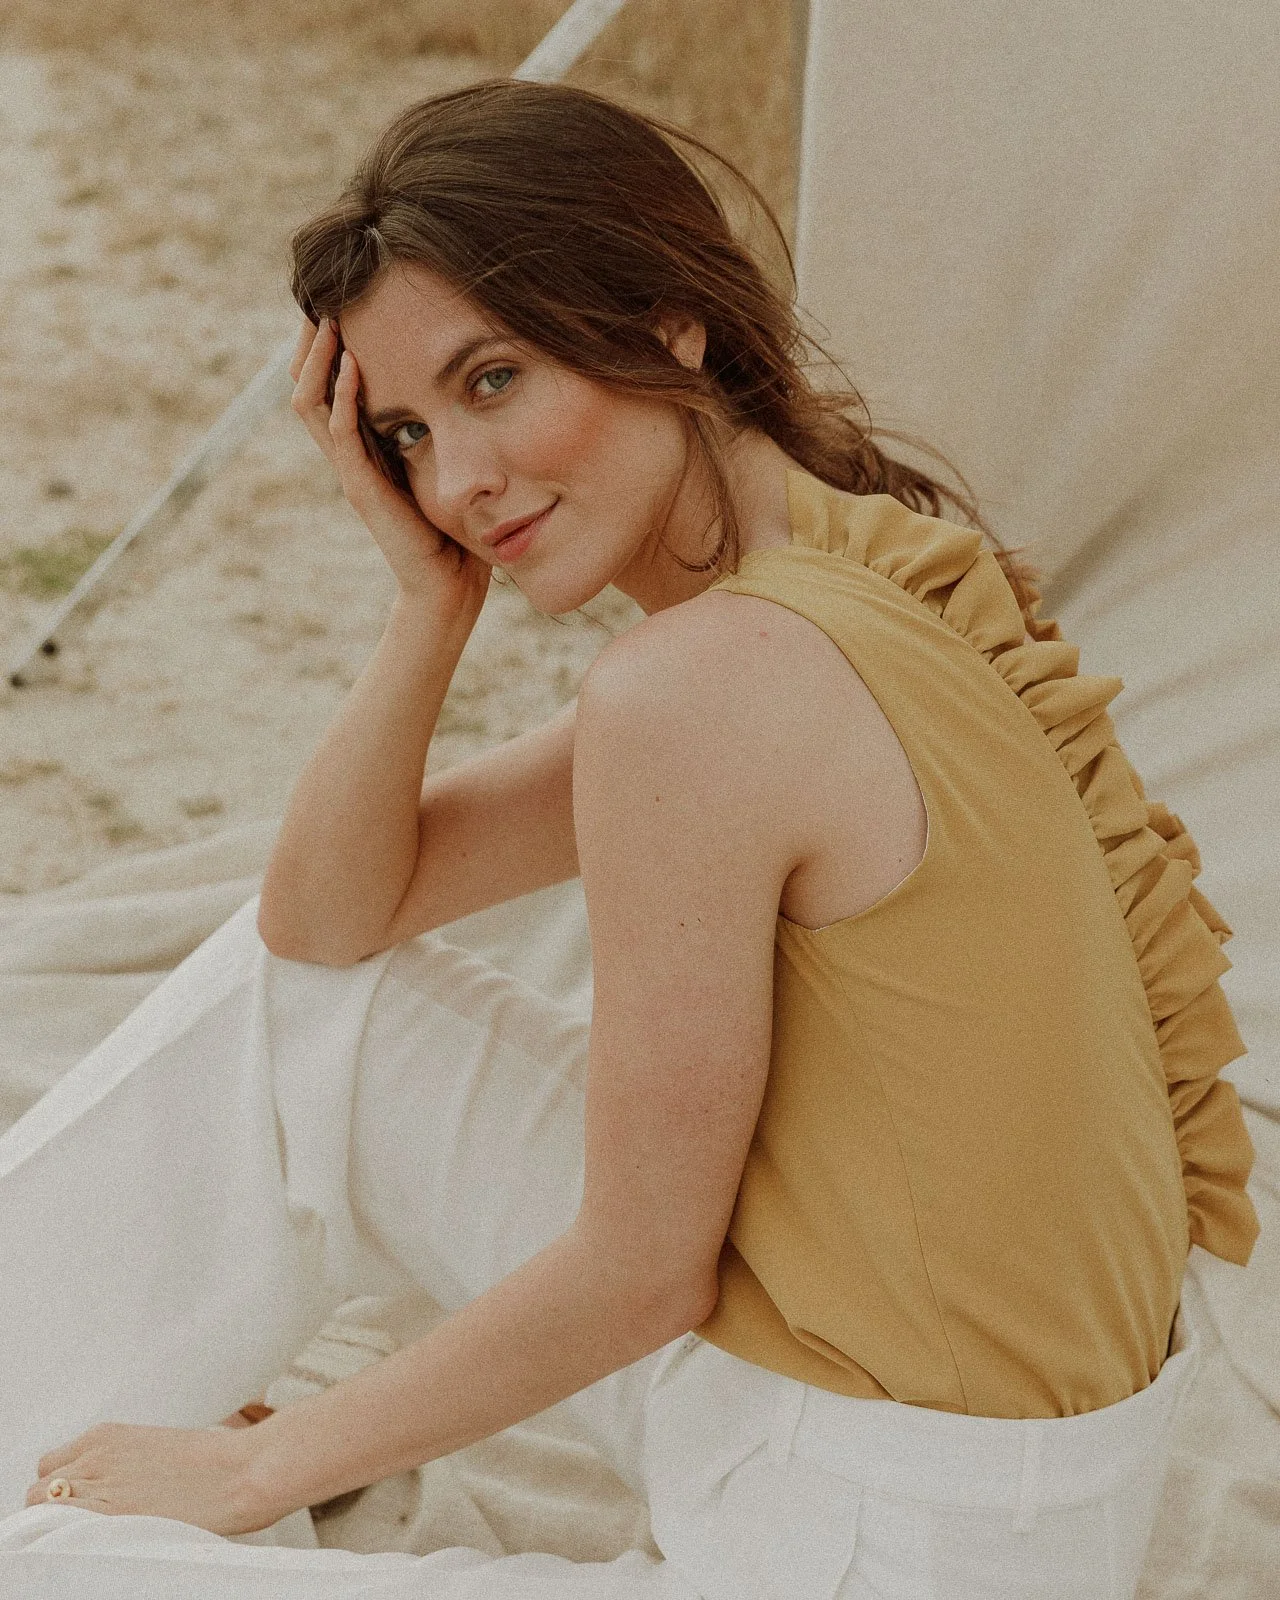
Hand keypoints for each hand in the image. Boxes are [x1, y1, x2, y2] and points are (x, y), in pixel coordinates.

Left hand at [25, 1421, 274, 1535]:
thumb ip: (123, 1465)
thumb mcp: (157, 1449)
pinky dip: (63, 1536)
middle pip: (42, 1484)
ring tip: (90, 1535)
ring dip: (56, 1520)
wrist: (243, 1471)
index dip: (64, 1486)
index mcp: (107, 1436)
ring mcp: (99, 1486)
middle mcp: (95, 1457)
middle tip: (86, 1521)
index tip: (82, 1502)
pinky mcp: (109, 1515)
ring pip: (41, 1504)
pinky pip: (56, 1526)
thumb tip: (113, 1489)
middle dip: (56, 1502)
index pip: (53, 1464)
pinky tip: (94, 1543)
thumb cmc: (216, 1463)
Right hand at [290, 316, 489, 624]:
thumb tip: (463, 383)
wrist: (449, 587)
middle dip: (308, 342)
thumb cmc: (454, 530)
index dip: (324, 345)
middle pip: (305, 385)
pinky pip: (340, 434)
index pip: (326, 385)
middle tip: (318, 295)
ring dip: (317, 359)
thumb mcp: (444, 464)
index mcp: (363, 448)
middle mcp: (348, 457)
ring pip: (310, 404)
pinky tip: (352, 362)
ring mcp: (350, 473)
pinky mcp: (362, 490)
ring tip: (326, 319)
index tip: (337, 299)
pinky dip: (342, 396)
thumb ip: (437, 429)